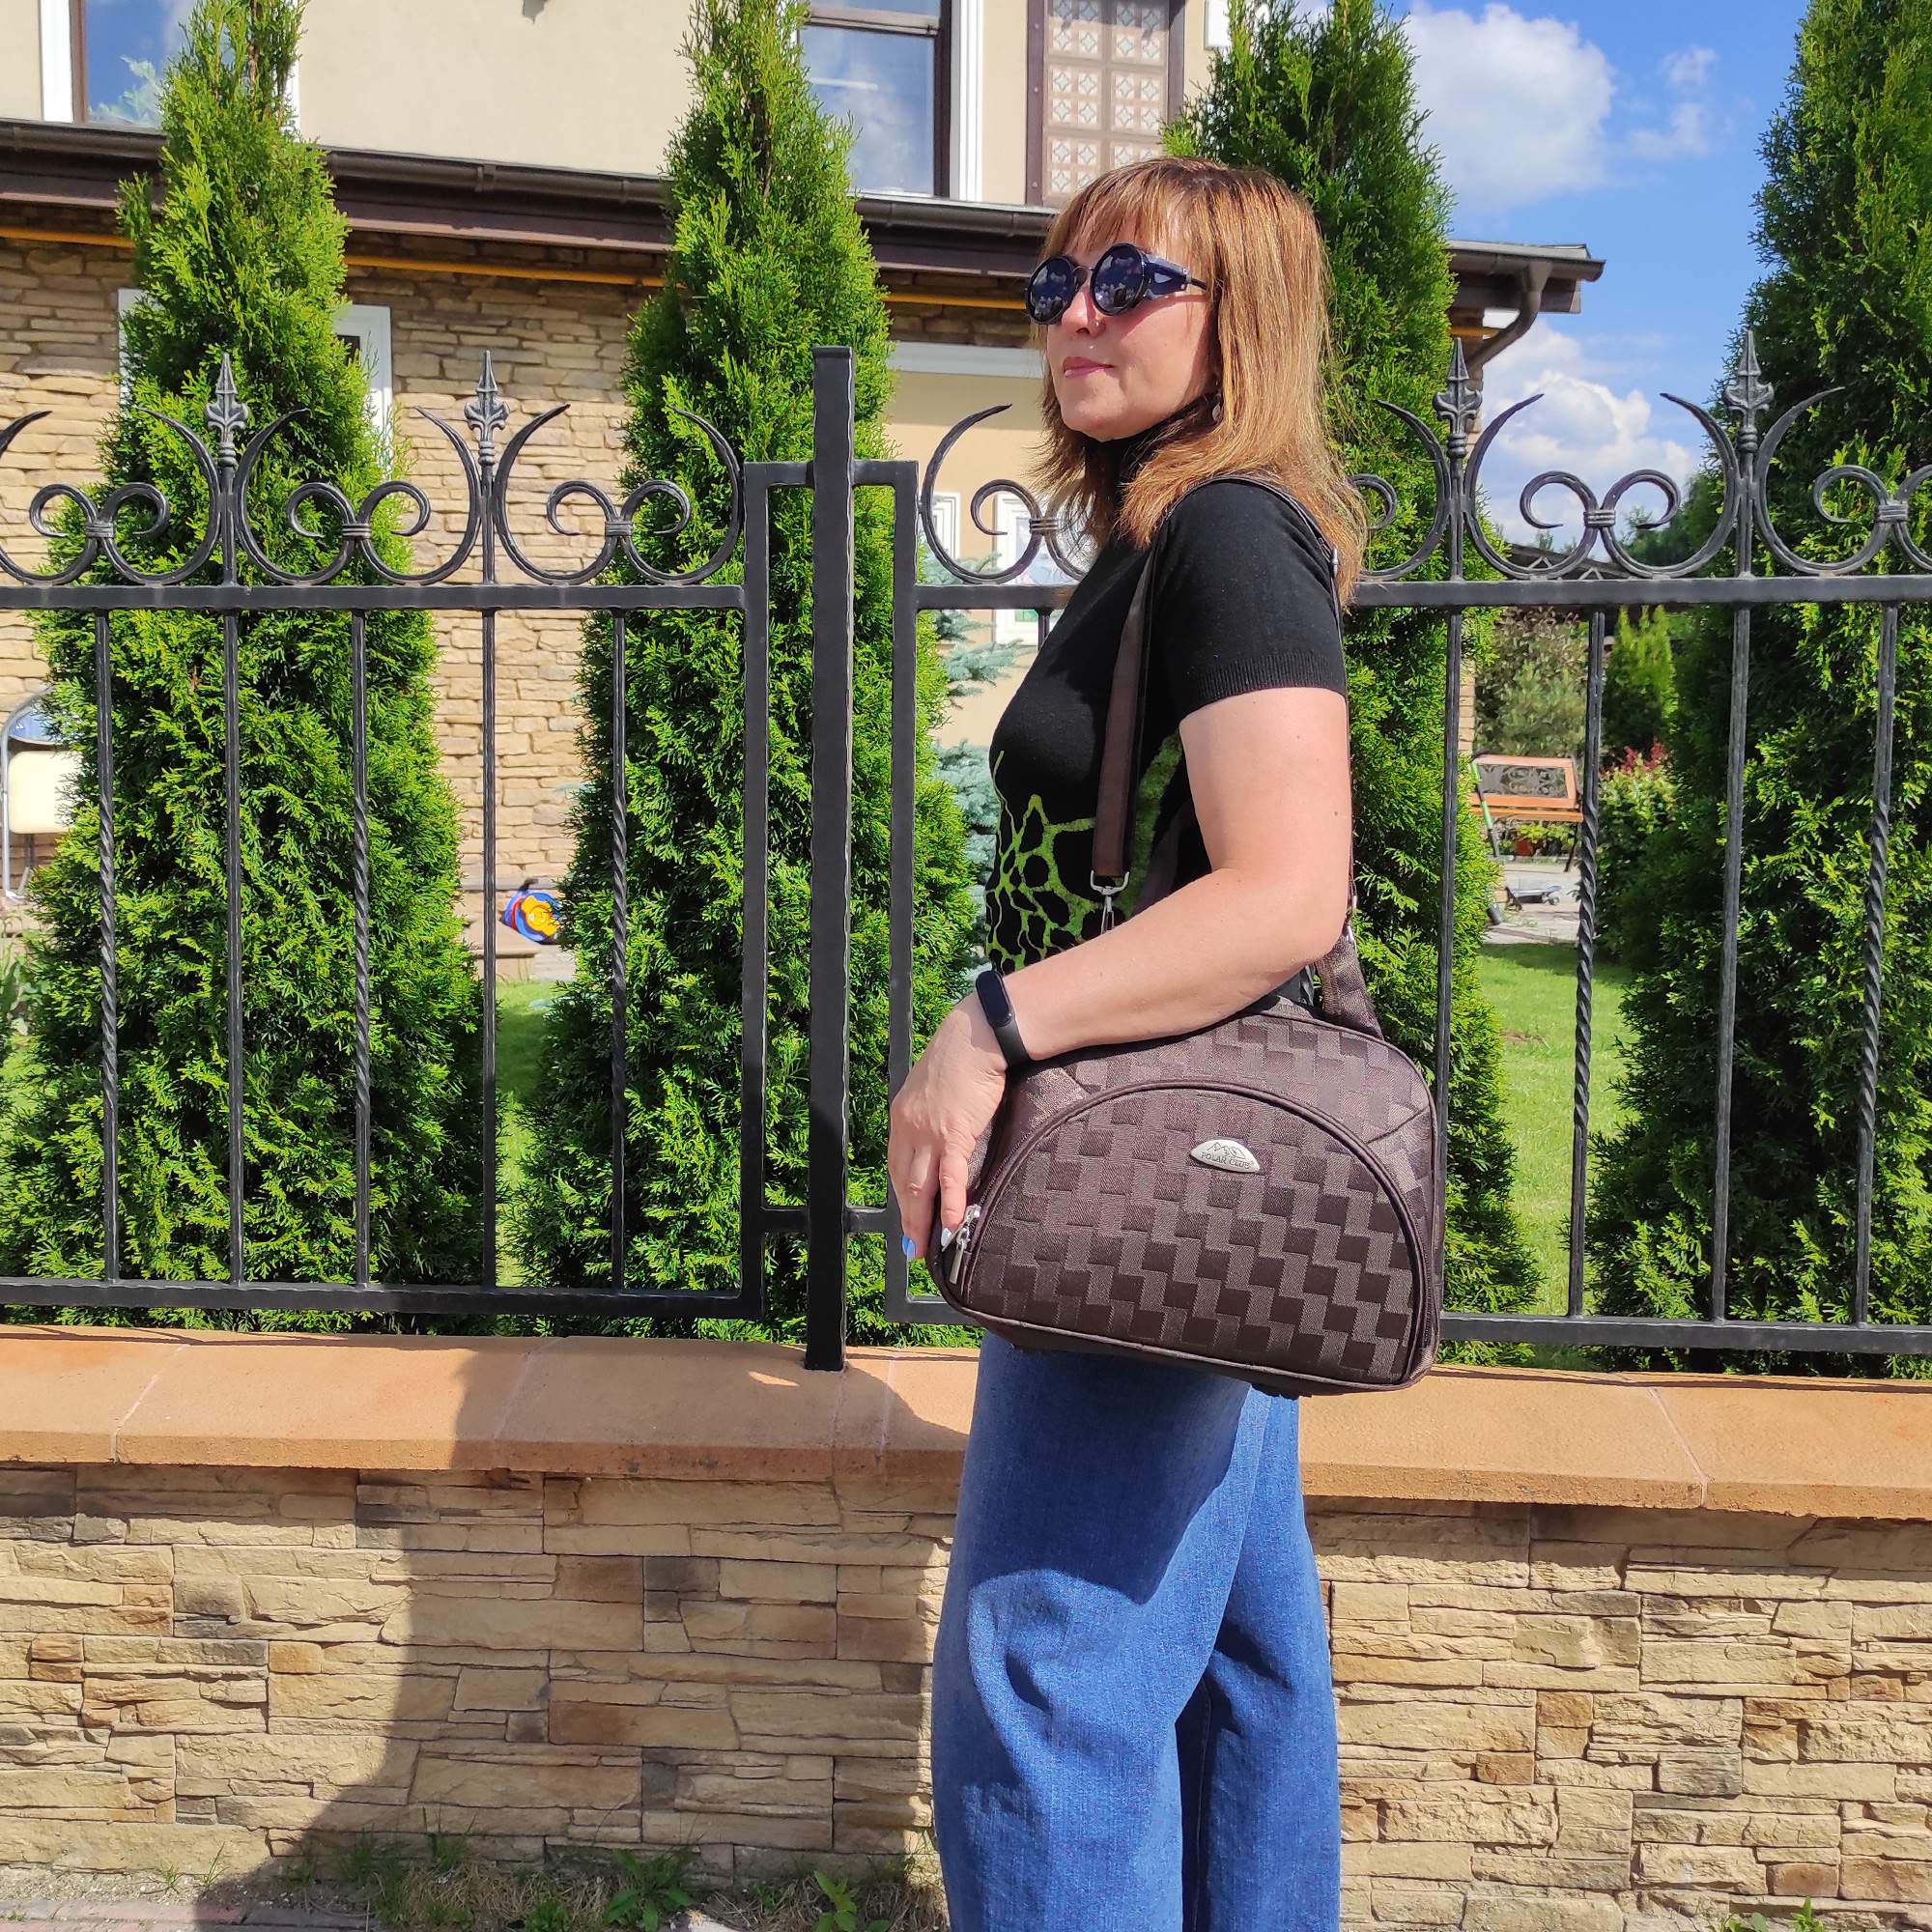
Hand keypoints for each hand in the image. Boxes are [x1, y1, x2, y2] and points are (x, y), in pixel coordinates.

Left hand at [888, 993, 1010, 1263]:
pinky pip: (950, 1177)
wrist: (977, 1037)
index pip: (896, 1164)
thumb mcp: (935, 1086)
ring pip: (920, 1185)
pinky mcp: (955, 1134)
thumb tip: (942, 1129)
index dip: (899, 1194)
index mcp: (903, 1116)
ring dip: (920, 1220)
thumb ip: (932, 1111)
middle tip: (911, 1245)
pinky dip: (948, 1203)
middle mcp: (909, 1128)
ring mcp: (930, 1133)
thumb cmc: (962, 1057)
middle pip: (903, 1181)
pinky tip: (950, 1225)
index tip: (905, 1215)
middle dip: (906, 1216)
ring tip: (923, 1246)